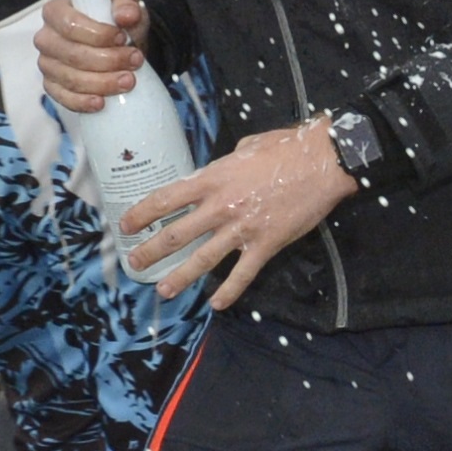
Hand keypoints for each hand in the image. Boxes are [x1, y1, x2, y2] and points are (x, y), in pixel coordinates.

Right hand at [37, 0, 145, 113]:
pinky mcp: (53, 86)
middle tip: (135, 60)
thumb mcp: (125, 3)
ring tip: (129, 80)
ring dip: (103, 82)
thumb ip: (126, 3)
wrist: (121, 44)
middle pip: (72, 54)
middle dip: (108, 60)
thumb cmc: (116, 20)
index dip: (97, 34)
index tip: (122, 38)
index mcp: (56, 12)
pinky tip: (101, 102)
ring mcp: (47, 64)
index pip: (69, 24)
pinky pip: (64, 98)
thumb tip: (127, 15)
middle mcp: (46, 38)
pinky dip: (83, 102)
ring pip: (71, 79)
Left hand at [128, 118, 358, 308]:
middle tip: (135, 262)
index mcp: (213, 179)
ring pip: (203, 259)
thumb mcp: (248, 146)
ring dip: (179, 276)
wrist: (324, 161)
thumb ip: (228, 162)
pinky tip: (217, 304)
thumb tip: (225, 166)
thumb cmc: (288, 147)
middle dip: (151, 250)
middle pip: (176, 233)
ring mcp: (243, 228)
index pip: (166, 199)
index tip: (127, 224)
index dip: (142, 213)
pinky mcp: (266, 243)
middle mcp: (221, 206)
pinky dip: (229, 291)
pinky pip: (243, 273)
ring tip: (163, 290)